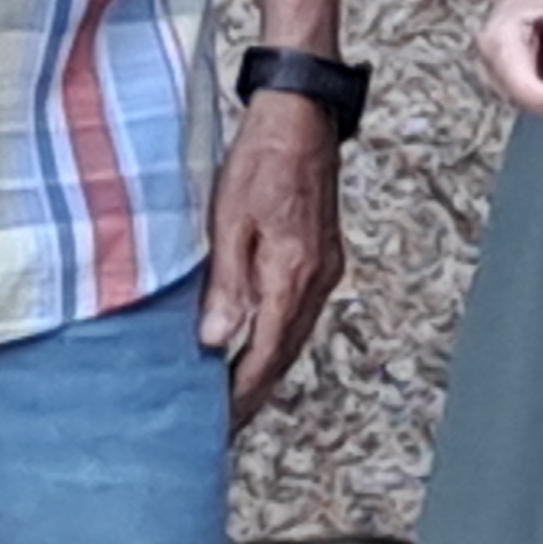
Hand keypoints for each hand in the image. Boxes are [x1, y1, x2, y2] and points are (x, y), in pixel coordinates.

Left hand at [200, 96, 345, 425]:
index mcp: (293, 273)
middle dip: (253, 392)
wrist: (302, 115)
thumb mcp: (230, 220)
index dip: (239, 393)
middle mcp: (317, 278)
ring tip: (236, 396)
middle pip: (284, 352)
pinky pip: (299, 312)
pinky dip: (277, 339)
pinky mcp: (322, 256)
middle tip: (223, 428)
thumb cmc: (263, 157)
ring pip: (294, 335)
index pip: (266, 352)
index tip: (216, 424)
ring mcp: (325, 268)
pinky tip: (258, 345)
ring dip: (266, 368)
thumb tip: (217, 340)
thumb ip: (225, 284)